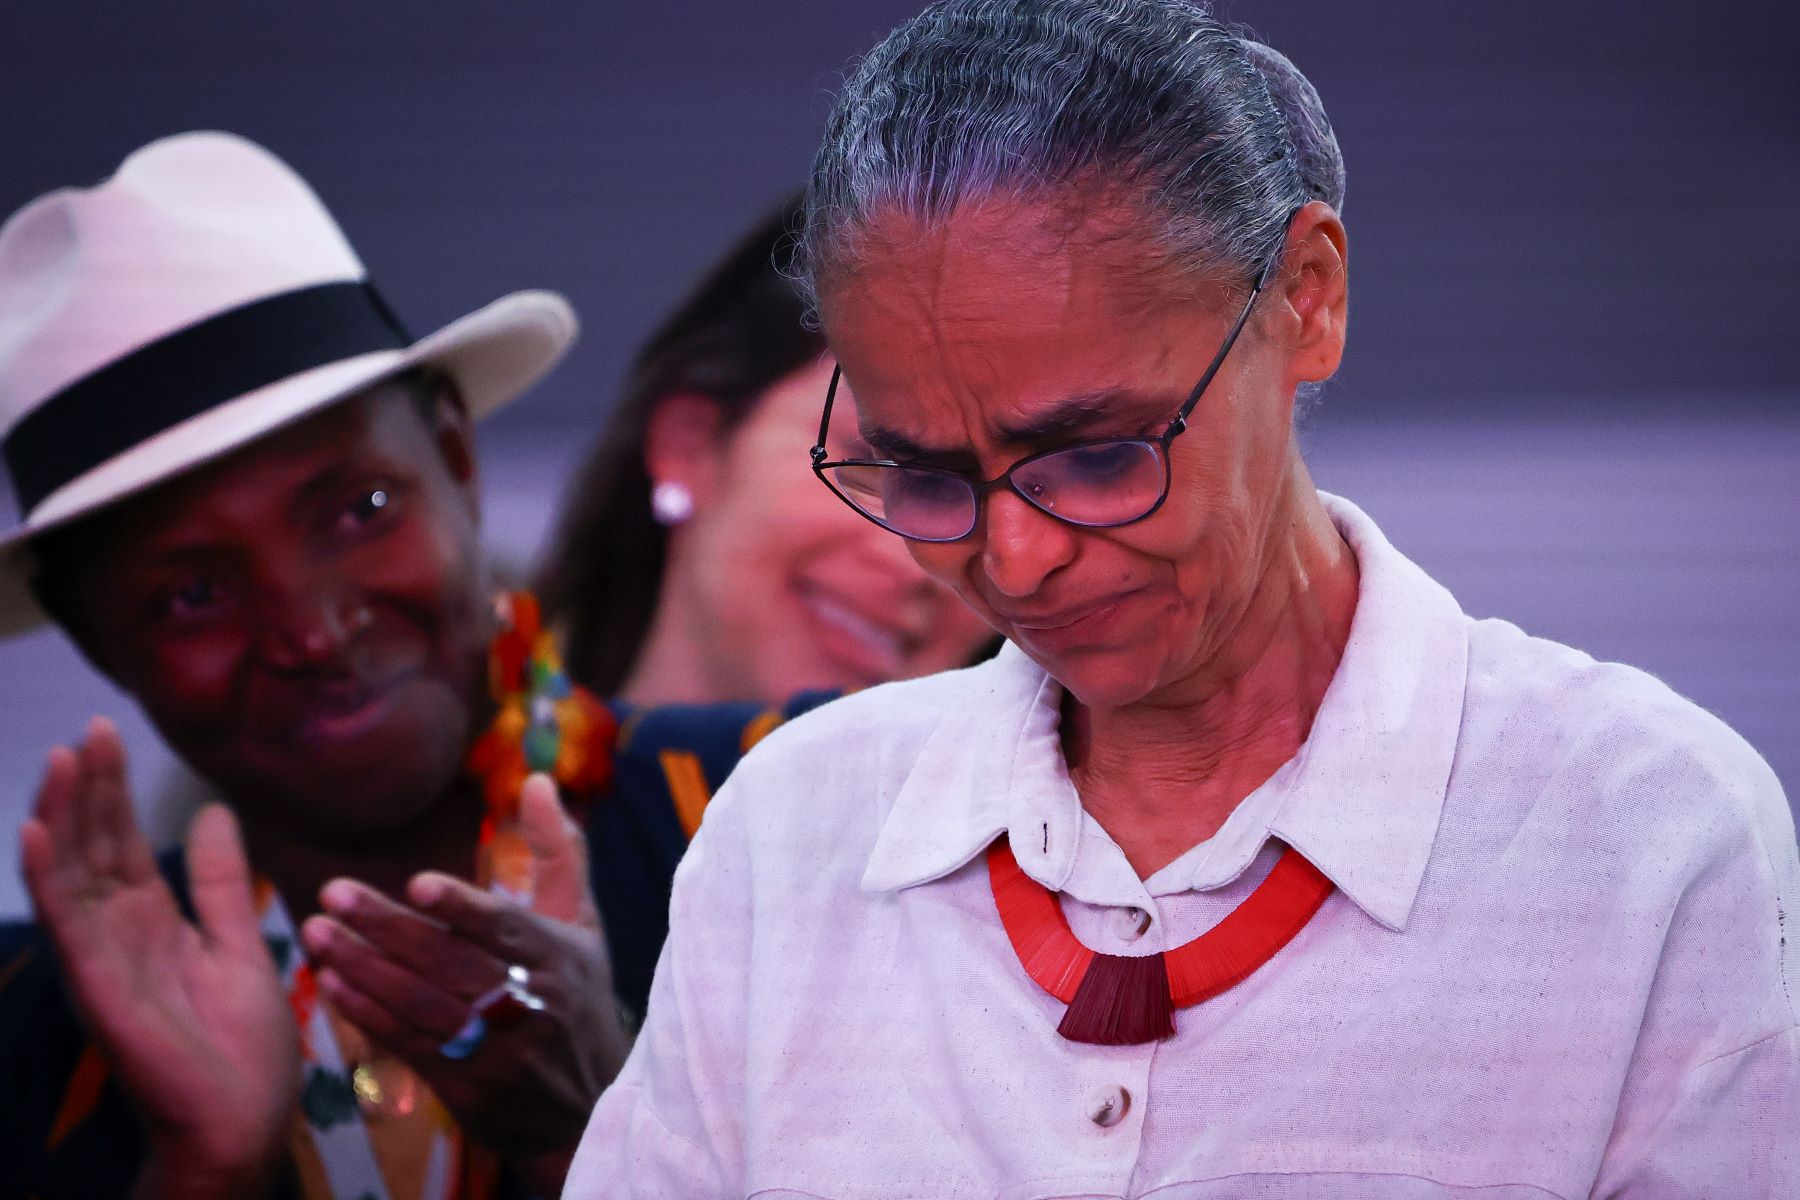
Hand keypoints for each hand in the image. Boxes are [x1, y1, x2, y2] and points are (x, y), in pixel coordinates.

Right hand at [20, 718, 296, 1198]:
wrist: (242, 1119)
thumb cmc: (242, 1045)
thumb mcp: (238, 943)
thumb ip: (218, 882)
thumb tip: (214, 813)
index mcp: (151, 921)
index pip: (120, 843)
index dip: (112, 791)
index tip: (108, 734)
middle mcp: (117, 933)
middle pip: (92, 847)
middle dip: (88, 789)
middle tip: (89, 730)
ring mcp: (102, 957)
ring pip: (72, 873)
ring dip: (62, 816)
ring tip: (60, 760)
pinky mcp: (99, 985)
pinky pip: (68, 923)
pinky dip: (50, 875)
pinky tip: (38, 830)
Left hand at [300, 774, 628, 1194]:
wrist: (587, 1104)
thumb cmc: (575, 993)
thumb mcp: (581, 924)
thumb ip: (558, 851)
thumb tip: (536, 780)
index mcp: (560, 957)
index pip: (506, 929)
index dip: (462, 909)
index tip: (416, 884)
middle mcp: (532, 1005)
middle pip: (450, 963)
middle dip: (387, 927)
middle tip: (333, 892)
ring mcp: (499, 1053)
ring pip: (421, 1004)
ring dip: (363, 968)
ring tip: (317, 932)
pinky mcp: (470, 1089)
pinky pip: (410, 1045)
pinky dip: (367, 1013)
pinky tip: (331, 984)